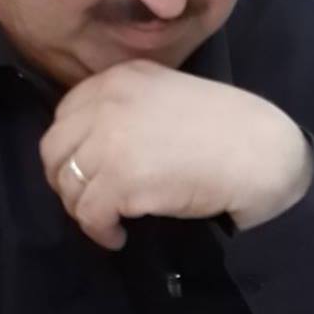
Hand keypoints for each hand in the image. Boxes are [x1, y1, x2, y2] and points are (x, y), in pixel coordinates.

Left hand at [40, 60, 312, 249]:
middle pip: (54, 147)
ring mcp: (110, 140)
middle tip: (90, 197)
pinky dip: (98, 231)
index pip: (66, 113)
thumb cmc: (225, 126)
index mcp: (119, 77)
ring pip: (66, 183)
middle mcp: (107, 102)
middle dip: (65, 177)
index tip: (89, 168)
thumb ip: (128, 108)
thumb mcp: (165, 95)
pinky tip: (118, 236)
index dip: (72, 146)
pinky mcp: (119, 180)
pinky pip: (87, 214)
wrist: (260, 153)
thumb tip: (95, 144)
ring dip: (82, 208)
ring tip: (107, 220)